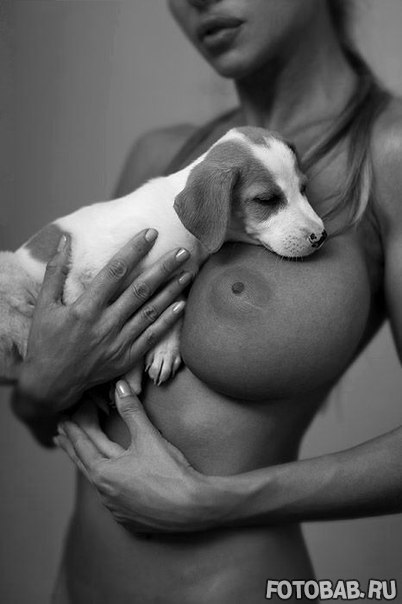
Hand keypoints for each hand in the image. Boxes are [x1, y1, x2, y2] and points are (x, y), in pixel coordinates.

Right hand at [18, 230, 191, 414]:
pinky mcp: (127, 357)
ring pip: (150, 311)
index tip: (149, 234)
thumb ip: (55, 271)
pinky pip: (152, 336)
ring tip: (187, 272)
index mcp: (85, 309)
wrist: (51, 384)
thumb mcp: (44, 305)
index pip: (115, 272)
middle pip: (140, 290)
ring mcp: (119, 342)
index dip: (134, 251)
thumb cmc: (45, 342)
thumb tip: (66, 240)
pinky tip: (181, 305)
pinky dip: (168, 320)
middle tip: (181, 251)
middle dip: (163, 268)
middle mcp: (105, 325)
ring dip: (171, 291)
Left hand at [55, 380, 224, 531]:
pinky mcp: (130, 520)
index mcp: (104, 473)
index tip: (63, 419)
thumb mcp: (149, 437)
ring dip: (90, 466)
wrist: (194, 507)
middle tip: (59, 435)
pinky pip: (112, 500)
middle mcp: (105, 494)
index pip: (82, 446)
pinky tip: (111, 486)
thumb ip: (131, 411)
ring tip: (85, 459)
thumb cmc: (171, 472)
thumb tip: (120, 386)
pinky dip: (107, 486)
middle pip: (84, 465)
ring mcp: (116, 510)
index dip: (72, 430)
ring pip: (97, 484)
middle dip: (72, 447)